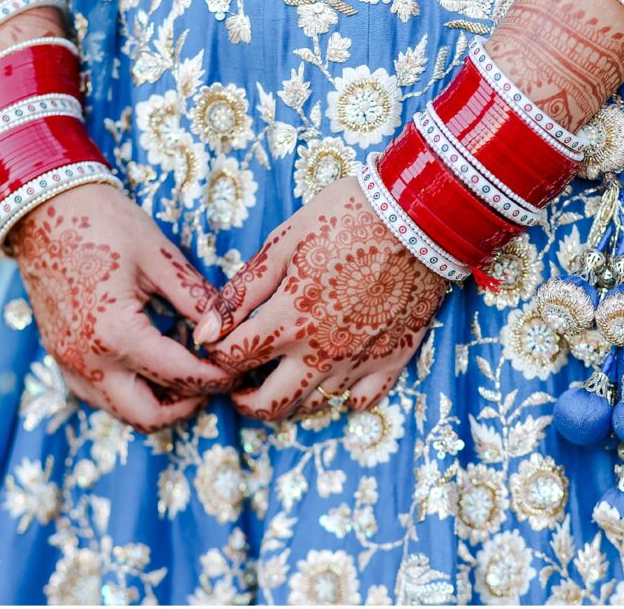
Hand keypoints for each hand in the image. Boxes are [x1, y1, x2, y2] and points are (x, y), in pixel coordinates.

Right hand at [10, 183, 233, 432]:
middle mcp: (88, 360)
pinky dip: (131, 389)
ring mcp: (68, 362)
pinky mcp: (60, 356)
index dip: (218, 377)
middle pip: (149, 417)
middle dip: (189, 404)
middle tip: (216, 377)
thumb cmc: (103, 222)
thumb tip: (227, 330)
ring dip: (159, 400)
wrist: (42, 207)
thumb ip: (197, 300)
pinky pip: (99, 394)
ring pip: (121, 411)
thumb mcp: (160, 256)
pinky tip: (153, 356)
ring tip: (186, 363)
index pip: (181, 377)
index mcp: (116, 334)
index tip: (240, 367)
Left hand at [194, 176, 447, 419]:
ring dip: (290, 399)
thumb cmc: (346, 217)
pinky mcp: (393, 360)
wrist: (419, 217)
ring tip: (283, 376)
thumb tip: (204, 330)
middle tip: (240, 386)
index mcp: (288, 319)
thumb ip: (241, 291)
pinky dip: (343, 396)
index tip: (217, 346)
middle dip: (244, 401)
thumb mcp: (283, 242)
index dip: (216, 355)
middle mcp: (321, 351)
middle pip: (270, 405)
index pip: (234, 359)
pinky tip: (335, 375)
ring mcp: (359, 361)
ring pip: (313, 406)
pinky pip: (361, 400)